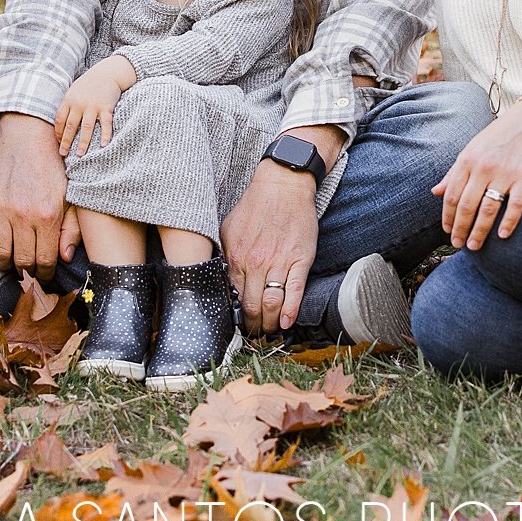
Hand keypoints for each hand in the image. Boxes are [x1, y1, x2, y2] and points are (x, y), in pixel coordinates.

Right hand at [0, 115, 71, 279]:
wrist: (28, 136)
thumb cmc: (54, 166)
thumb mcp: (71, 195)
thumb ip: (70, 227)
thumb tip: (64, 257)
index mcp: (49, 215)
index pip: (45, 260)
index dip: (44, 273)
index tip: (44, 275)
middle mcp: (24, 215)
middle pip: (22, 260)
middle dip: (26, 271)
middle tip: (28, 270)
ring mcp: (2, 209)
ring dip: (5, 264)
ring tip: (11, 263)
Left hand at [54, 56, 135, 157]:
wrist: (108, 72)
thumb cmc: (89, 84)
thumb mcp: (74, 91)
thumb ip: (68, 105)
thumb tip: (60, 123)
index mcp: (69, 100)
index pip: (60, 120)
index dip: (58, 133)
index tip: (59, 143)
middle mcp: (79, 104)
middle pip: (71, 126)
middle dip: (66, 141)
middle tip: (63, 153)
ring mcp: (93, 106)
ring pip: (86, 128)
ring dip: (83, 142)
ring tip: (80, 154)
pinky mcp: (106, 107)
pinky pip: (105, 124)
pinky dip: (105, 135)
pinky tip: (104, 145)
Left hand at [222, 161, 318, 335]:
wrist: (283, 186)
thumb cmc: (256, 206)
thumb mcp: (228, 229)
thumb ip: (225, 256)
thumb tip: (222, 278)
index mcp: (236, 257)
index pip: (234, 298)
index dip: (236, 316)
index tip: (239, 325)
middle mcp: (256, 263)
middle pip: (252, 307)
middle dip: (253, 326)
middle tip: (255, 334)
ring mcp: (279, 262)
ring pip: (272, 303)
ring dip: (270, 323)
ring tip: (270, 331)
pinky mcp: (300, 260)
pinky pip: (294, 292)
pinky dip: (290, 311)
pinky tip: (287, 323)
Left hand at [433, 102, 521, 249]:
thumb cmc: (496, 139)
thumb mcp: (470, 150)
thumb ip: (453, 173)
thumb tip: (435, 192)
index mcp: (467, 161)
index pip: (452, 195)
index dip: (448, 217)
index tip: (448, 231)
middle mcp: (483, 167)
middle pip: (467, 206)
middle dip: (461, 228)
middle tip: (459, 244)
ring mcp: (505, 173)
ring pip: (488, 208)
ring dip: (480, 230)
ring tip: (475, 245)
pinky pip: (516, 204)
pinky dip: (509, 222)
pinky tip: (502, 235)